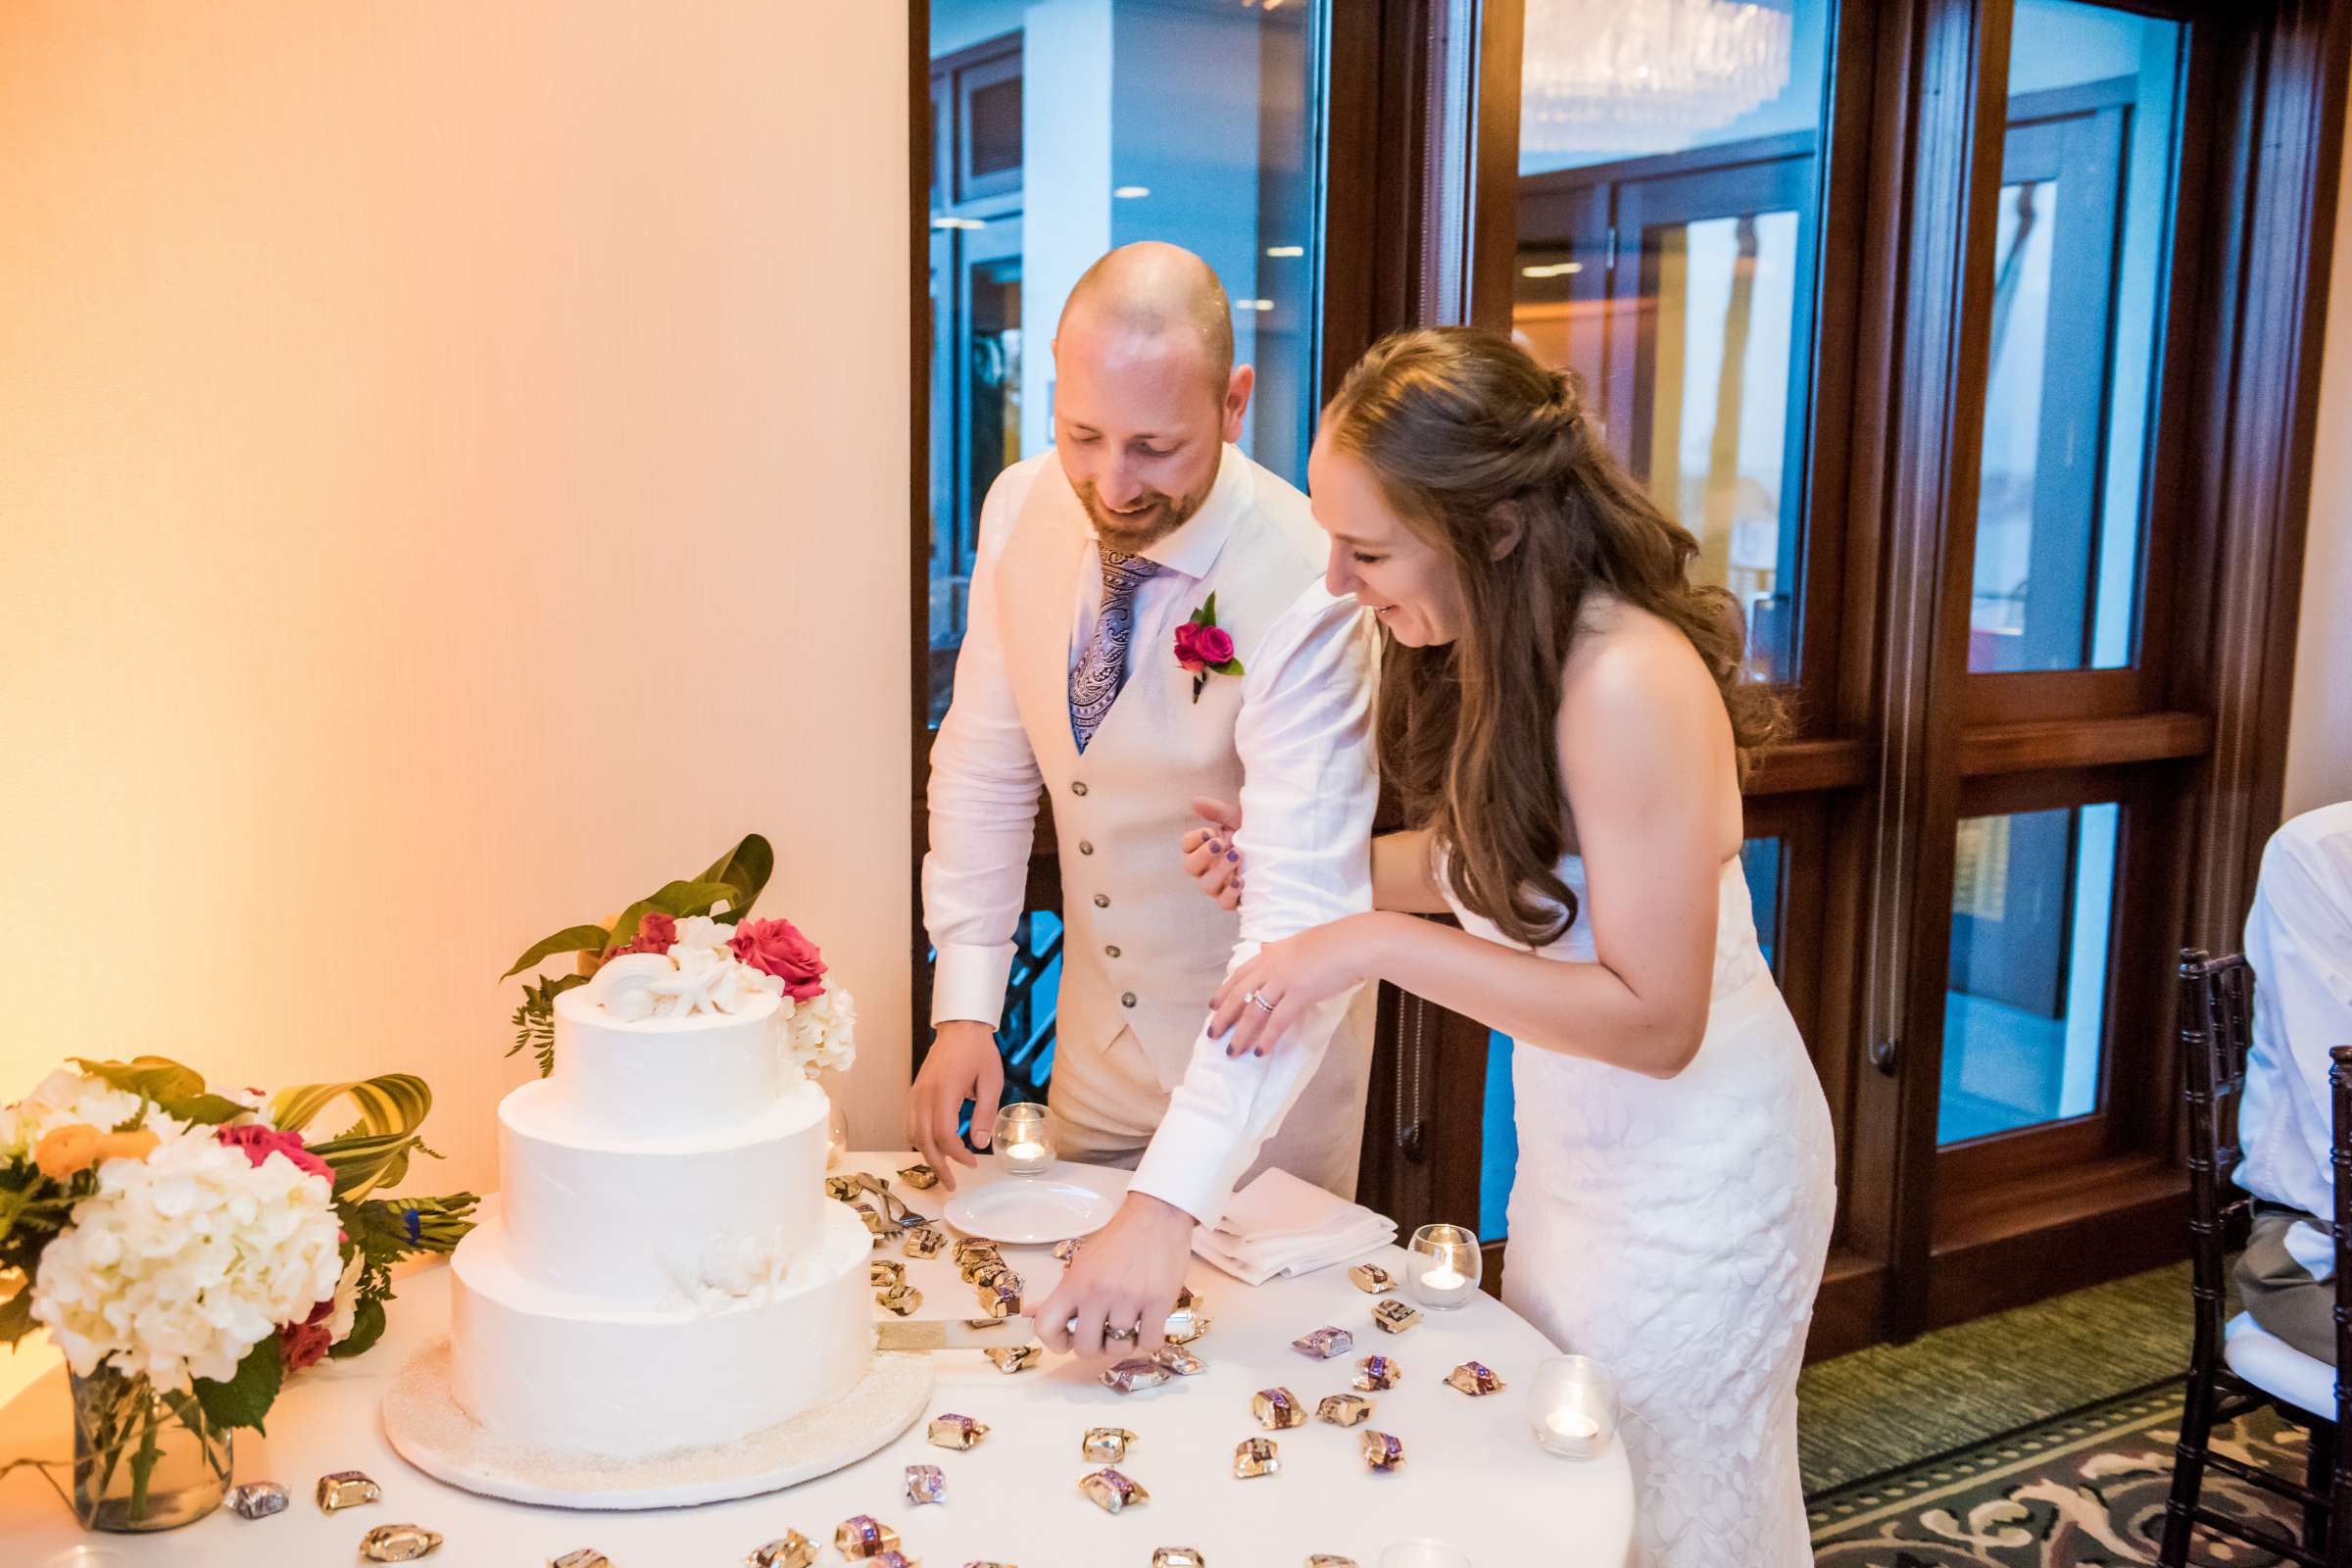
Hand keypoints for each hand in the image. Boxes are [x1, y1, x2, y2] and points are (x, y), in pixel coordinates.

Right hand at [905, 1019, 1003, 1192]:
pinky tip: (933, 1148)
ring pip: (913, 1134)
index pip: (944, 1134)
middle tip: (952, 1183)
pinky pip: (910, 1123)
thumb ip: (984, 1113)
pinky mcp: (914, 1093)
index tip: (973, 1163)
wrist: (961, 1028)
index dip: (957, 1155)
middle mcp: (924, 1095)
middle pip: (924, 1141)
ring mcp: (916, 1094)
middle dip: (938, 1166)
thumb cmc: (979, 1053)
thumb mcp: (991, 1082)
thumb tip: (979, 1143)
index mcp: (944, 1092)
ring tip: (944, 1169)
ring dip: (927, 1155)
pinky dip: (919, 1140)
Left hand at [1035, 1191, 1195, 1360]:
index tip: (1069, 1339)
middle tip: (1104, 1333)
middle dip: (1095, 1347)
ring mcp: (1129, 1299)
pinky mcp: (1159, 1302)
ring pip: (1119, 1349)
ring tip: (1129, 1325)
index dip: (1055, 1342)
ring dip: (1124, 1343)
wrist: (1156, 1215)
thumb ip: (1061, 1292)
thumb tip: (1029, 1313)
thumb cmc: (1119, 1239)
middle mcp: (1097, 1293)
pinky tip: (1148, 1325)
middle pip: (1085, 1348)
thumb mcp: (1082, 1262)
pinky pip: (1149, 1343)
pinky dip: (1148, 1340)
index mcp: (1074, 1283)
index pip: (1046, 1327)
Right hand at [1179, 796, 1243, 911]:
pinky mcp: (1234, 900)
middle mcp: (1207, 869)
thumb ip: (1217, 812)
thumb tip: (1194, 801)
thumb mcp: (1238, 819)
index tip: (1208, 832)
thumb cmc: (1253, 834)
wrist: (1281, 849)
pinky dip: (1230, 894)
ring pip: (1207, 886)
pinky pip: (1225, 903)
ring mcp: (1219, 886)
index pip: (1187, 846)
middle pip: (1191, 867)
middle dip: (1203, 854)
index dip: (1194, 840)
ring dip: (1220, 871)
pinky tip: (1241, 881)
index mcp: (1204, 848)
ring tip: (1237, 855)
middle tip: (1219, 843)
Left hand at [1208, 914, 1379, 1057]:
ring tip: (1232, 1051)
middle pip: (1239, 994)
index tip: (1212, 1006)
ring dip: (1241, 1034)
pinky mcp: (1299, 993)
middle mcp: (1272, 966)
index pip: (1240, 974)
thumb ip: (1280, 947)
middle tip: (1212, 1035)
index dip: (1224, 991)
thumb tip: (1265, 947)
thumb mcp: (1299, 940)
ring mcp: (1284, 980)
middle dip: (1223, 1017)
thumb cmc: (1334, 941)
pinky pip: (1278, 1020)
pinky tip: (1260, 1052)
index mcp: (1272, 953)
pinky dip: (1267, 1038)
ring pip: (1254, 1011)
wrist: (1353, 943)